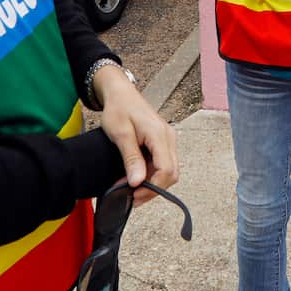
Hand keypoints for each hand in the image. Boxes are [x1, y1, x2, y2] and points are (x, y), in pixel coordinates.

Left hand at [95, 67, 179, 205]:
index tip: (133, 195)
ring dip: (151, 183)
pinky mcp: (162, 142)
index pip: (166, 170)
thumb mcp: (120, 134)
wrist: (120, 93)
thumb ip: (131, 158)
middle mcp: (168, 138)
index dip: (152, 187)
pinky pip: (163, 164)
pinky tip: (135, 178)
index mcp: (159, 134)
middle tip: (131, 197)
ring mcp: (167, 140)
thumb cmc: (119, 109)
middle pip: (171, 174)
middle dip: (153, 189)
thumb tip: (137, 182)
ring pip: (168, 171)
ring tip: (130, 188)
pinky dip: (150, 175)